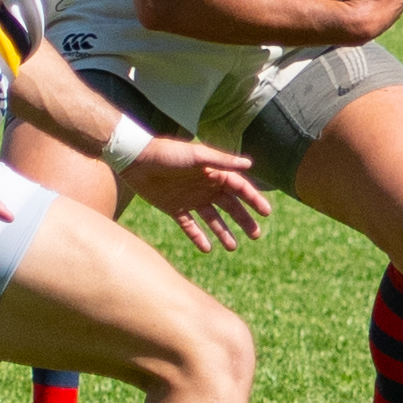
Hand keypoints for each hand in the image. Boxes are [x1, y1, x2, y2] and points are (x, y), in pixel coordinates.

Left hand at [121, 138, 272, 253]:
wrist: (136, 160)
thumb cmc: (168, 153)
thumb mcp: (197, 156)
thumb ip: (222, 161)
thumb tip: (249, 164)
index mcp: (213, 173)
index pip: (239, 188)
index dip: (254, 200)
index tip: (266, 213)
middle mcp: (205, 186)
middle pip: (230, 206)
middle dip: (243, 220)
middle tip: (256, 235)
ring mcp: (190, 199)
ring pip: (212, 219)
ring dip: (223, 232)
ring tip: (233, 248)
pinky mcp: (174, 208)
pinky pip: (190, 226)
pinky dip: (198, 237)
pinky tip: (207, 249)